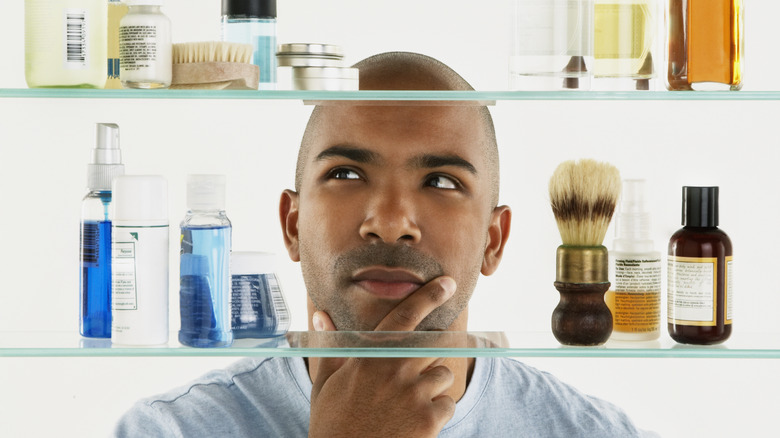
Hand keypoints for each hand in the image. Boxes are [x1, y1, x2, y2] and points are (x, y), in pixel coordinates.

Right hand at [308, 276, 457, 437]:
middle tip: (410, 377)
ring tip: (407, 404)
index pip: (404, 317)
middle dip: (428, 357)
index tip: (447, 283)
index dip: (428, 296)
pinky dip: (437, 412)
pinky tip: (414, 423)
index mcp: (371, 357)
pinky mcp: (429, 419)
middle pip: (433, 345)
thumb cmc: (333, 423)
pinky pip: (448, 404)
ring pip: (443, 375)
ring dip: (432, 386)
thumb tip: (321, 315)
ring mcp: (414, 395)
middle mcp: (396, 370)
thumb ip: (331, 346)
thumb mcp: (325, 384)